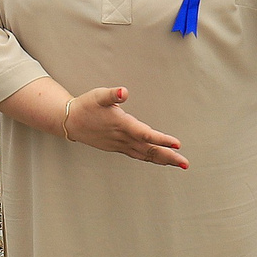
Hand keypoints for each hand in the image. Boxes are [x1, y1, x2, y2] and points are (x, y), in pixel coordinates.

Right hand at [63, 86, 187, 167]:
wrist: (70, 122)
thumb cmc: (86, 106)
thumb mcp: (99, 95)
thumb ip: (113, 94)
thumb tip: (124, 92)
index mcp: (121, 125)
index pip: (145, 134)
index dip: (162, 139)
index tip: (177, 144)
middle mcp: (123, 138)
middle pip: (149, 150)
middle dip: (168, 156)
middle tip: (185, 163)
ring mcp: (120, 145)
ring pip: (145, 155)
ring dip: (162, 160)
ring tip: (179, 164)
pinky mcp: (117, 148)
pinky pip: (138, 155)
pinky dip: (151, 158)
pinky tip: (159, 160)